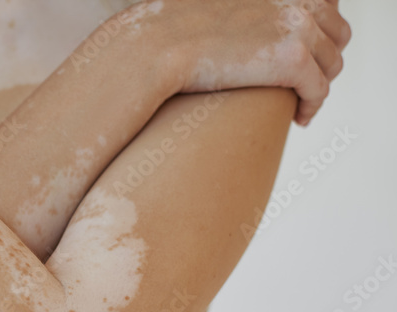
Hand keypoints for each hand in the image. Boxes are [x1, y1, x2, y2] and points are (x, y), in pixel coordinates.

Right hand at [134, 0, 350, 124]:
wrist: (156, 45)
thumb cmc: (170, 29)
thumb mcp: (212, 5)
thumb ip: (238, 9)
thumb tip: (235, 26)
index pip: (324, 5)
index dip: (320, 33)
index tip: (306, 55)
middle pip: (337, 33)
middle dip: (325, 60)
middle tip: (306, 84)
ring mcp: (298, 26)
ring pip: (331, 64)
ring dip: (319, 85)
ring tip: (301, 103)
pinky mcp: (293, 59)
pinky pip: (319, 89)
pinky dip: (311, 106)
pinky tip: (298, 119)